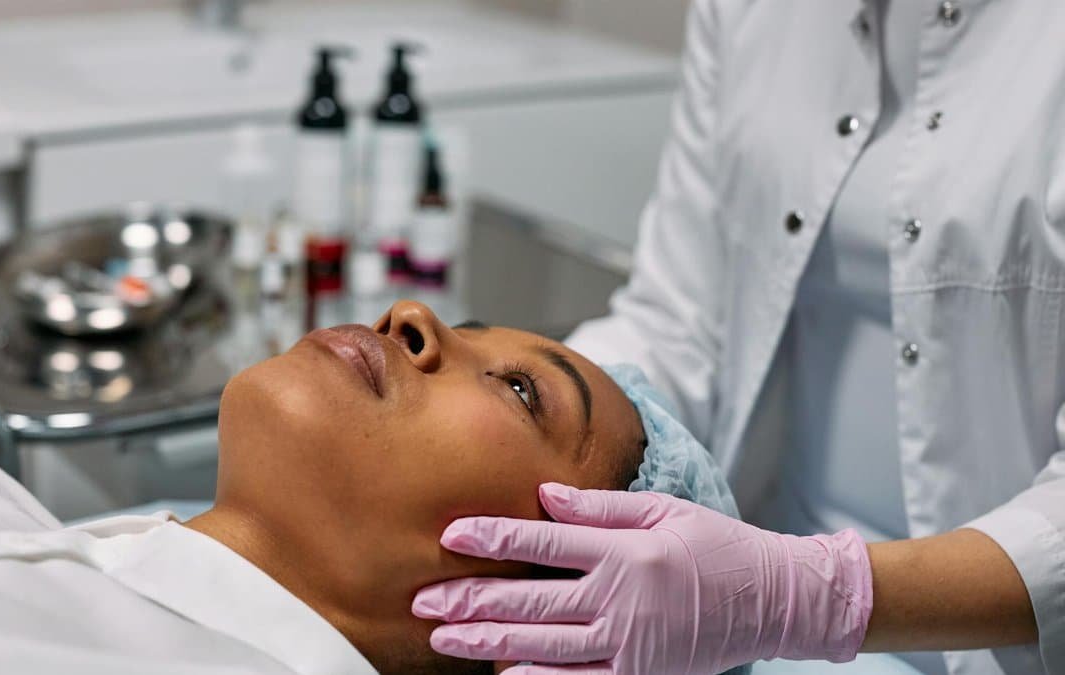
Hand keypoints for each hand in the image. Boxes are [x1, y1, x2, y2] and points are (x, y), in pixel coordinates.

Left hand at [413, 483, 872, 674]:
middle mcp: (619, 600)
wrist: (773, 601)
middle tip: (422, 600)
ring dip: (487, 642)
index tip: (450, 534)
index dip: (493, 538)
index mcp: (624, 552)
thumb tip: (544, 496)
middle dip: (470, 600)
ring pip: (542, 646)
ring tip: (443, 636)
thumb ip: (601, 507)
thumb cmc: (716, 546)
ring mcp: (627, 644)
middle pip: (529, 601)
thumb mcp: (664, 510)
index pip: (543, 543)